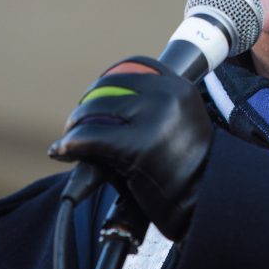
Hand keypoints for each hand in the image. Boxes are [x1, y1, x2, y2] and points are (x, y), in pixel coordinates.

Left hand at [48, 58, 211, 240]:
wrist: (206, 201)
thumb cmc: (188, 171)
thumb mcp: (179, 126)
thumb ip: (152, 111)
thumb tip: (104, 111)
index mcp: (180, 88)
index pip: (137, 67)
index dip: (109, 81)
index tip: (95, 98)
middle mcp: (169, 97)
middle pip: (110, 88)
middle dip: (86, 107)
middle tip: (74, 126)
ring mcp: (156, 120)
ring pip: (95, 112)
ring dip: (74, 127)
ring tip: (67, 142)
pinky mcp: (139, 147)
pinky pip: (91, 139)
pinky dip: (70, 145)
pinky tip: (62, 151)